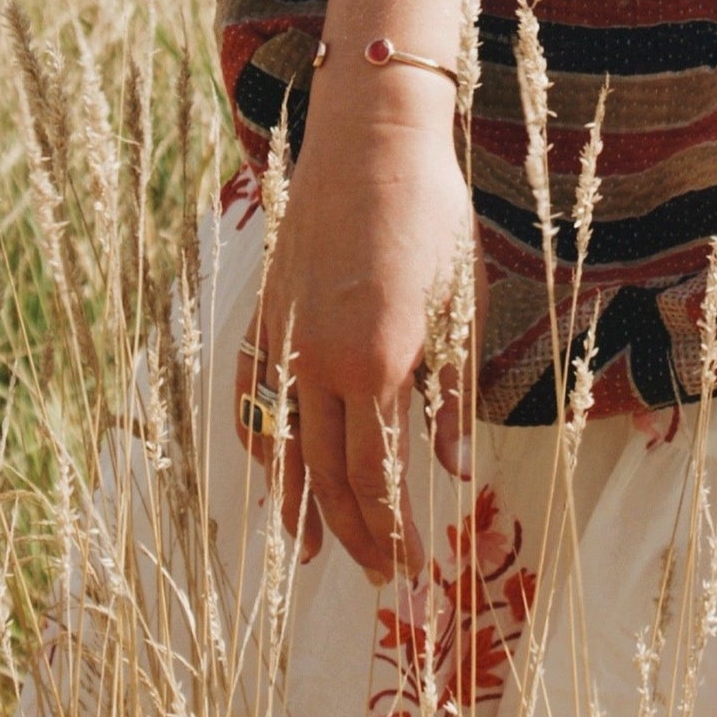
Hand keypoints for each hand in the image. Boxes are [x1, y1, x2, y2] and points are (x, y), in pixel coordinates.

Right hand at [234, 64, 484, 584]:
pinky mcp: (268, 311)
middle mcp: (321, 360)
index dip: (393, 531)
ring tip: (308, 551)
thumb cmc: (431, 216)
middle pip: (329, 473)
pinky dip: (262, 436)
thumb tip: (454, 474)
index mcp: (377, 364)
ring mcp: (285, 336)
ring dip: (298, 502)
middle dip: (355, 532)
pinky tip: (270, 464)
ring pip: (284, 442)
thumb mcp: (460, 307)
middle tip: (379, 574)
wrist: (371, 142)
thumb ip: (450, 396)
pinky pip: (256, 392)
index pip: (377, 478)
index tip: (413, 569)